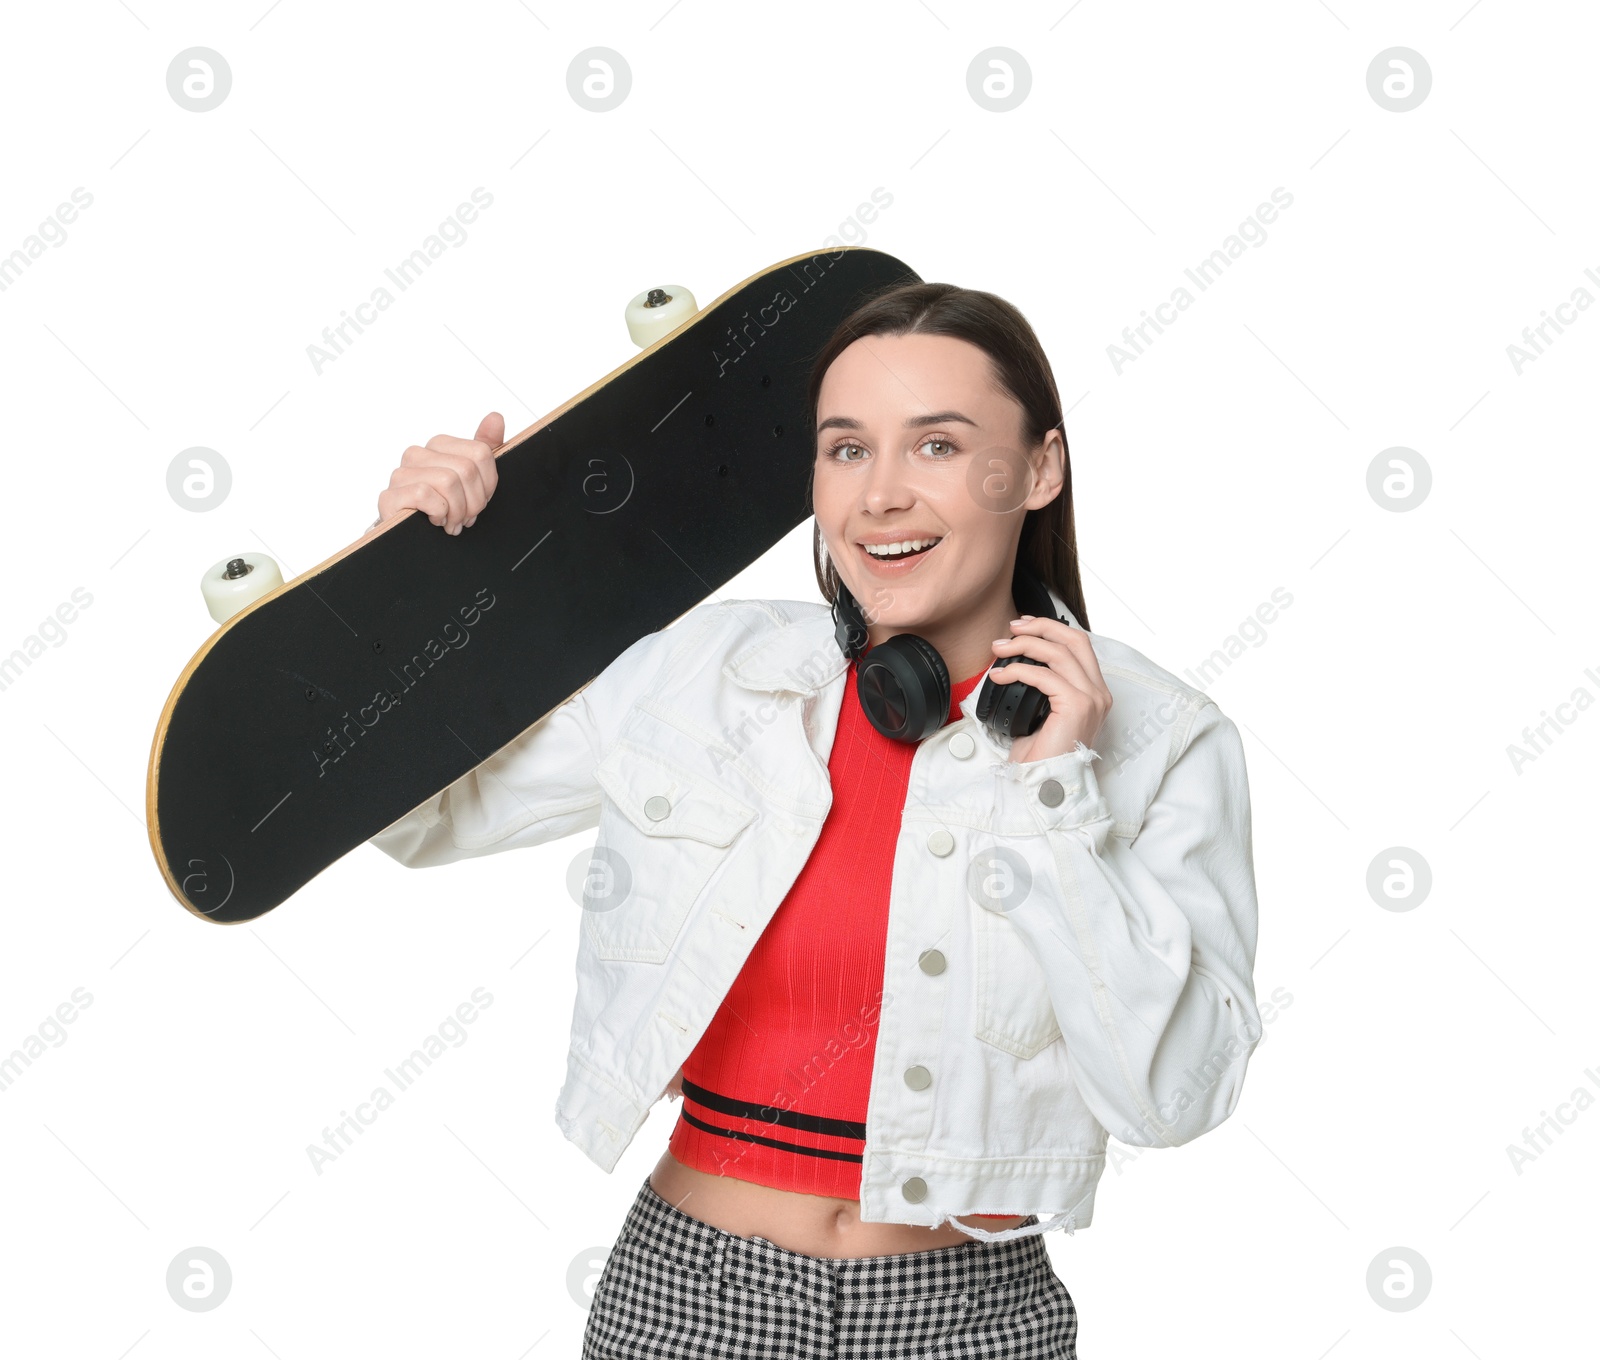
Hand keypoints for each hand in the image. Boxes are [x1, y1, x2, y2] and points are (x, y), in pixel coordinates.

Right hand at [375, 410, 503, 535]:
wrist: (414, 543)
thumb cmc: (443, 510)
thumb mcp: (472, 481)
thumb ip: (484, 448)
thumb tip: (495, 417)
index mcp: (438, 446)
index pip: (481, 453)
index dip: (488, 484)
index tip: (478, 501)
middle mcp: (417, 454)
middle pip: (467, 468)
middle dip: (474, 502)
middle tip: (466, 517)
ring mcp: (401, 474)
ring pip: (448, 481)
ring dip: (457, 511)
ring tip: (451, 522)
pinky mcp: (390, 496)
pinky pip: (424, 495)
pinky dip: (438, 513)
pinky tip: (434, 521)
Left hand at [988, 614, 1112, 762]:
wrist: (1045, 784)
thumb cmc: (1042, 755)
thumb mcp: (1042, 713)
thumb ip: (1041, 686)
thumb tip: (1013, 662)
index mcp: (1093, 692)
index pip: (1078, 646)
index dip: (1051, 629)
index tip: (1024, 625)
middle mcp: (1098, 693)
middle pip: (1074, 639)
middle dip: (1041, 627)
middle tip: (1012, 628)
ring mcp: (1091, 699)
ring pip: (1058, 653)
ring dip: (1024, 645)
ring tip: (999, 649)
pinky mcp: (1077, 706)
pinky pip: (1044, 676)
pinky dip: (1018, 670)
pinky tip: (999, 676)